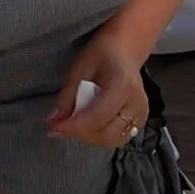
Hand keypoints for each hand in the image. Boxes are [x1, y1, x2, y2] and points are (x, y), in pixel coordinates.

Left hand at [47, 36, 147, 150]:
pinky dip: (99, 135)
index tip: (54, 128)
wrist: (124, 52)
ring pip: (111, 141)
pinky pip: (116, 138)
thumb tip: (53, 121)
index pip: (97, 116)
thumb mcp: (79, 69)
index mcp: (124, 85)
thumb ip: (67, 97)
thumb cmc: (102, 55)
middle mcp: (137, 104)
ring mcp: (141, 115)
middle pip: (106, 134)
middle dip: (81, 133)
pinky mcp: (139, 123)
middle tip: (62, 124)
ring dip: (89, 137)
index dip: (74, 126)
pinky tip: (89, 122)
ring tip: (76, 122)